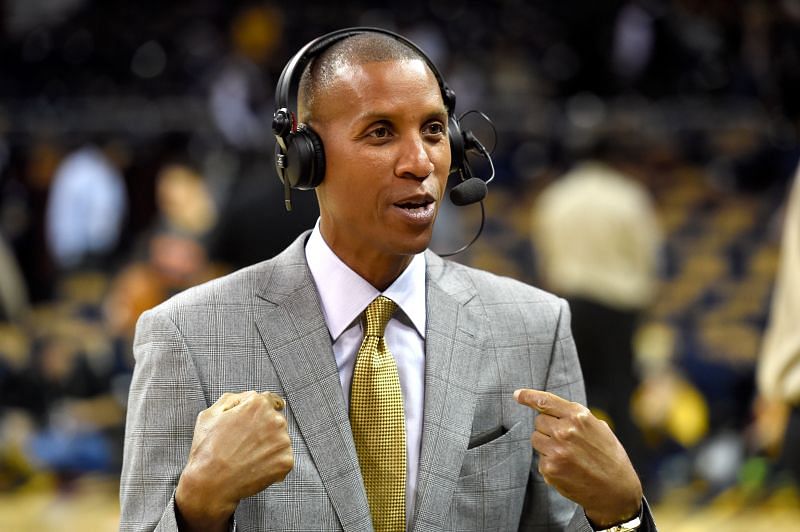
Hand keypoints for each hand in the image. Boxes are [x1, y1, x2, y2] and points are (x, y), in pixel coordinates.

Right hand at [175, 391, 293, 531]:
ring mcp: (283, 441)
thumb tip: (251, 396)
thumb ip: (233, 399)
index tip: (253, 424)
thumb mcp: (210, 413)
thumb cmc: (207, 449)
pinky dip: (272, 465)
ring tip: (247, 458)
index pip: (271, 401)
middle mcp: (275, 419)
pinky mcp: (286, 461)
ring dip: (268, 448)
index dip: (259, 413)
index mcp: (258, 404)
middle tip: (243, 445)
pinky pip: (282, 459)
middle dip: (264, 430)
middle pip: (276, 421)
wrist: (210, 484)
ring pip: (280, 441)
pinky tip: (254, 468)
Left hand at [514, 389, 641, 527]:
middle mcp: (565, 430)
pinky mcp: (550, 468)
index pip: (545, 401)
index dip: (528, 396)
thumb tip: (552, 411)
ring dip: (546, 445)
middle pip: (538, 422)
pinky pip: (540, 459)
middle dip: (548, 429)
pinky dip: (550, 463)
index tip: (517, 395)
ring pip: (536, 439)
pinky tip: (567, 469)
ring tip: (568, 456)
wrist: (616, 490)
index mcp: (578, 416)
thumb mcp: (598, 428)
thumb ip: (576, 417)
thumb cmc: (609, 457)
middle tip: (566, 442)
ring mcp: (556, 450)